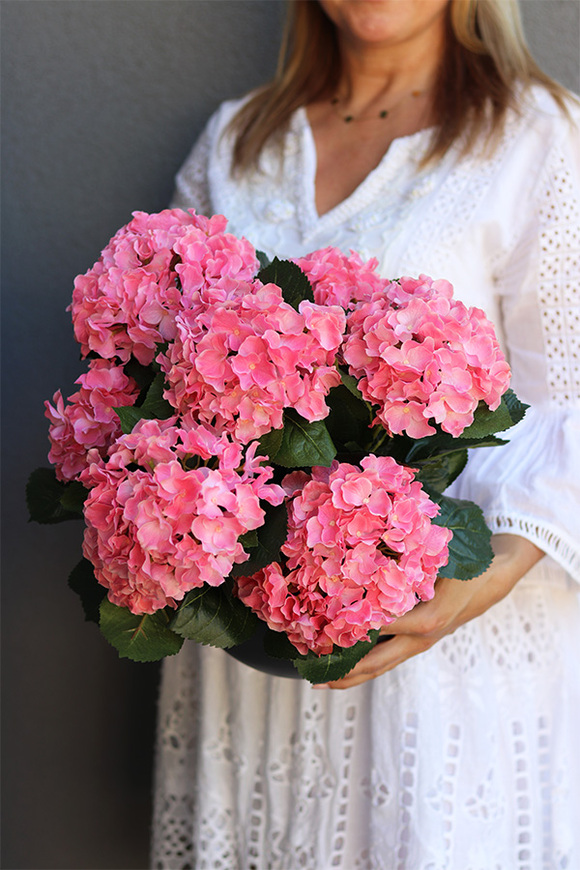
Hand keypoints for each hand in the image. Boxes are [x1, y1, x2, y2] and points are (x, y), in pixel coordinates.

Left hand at [321, 534, 543, 689]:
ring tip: (321, 680)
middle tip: (313, 675)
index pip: (380, 628)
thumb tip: (375, 540)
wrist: (493, 579)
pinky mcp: (418, 641)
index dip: (351, 629)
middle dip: (346, 669)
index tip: (322, 630)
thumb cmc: (465, 566)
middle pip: (378, 661)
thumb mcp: (442, 559)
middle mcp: (422, 638)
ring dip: (353, 673)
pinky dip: (366, 662)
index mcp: (428, 619)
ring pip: (383, 665)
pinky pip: (389, 657)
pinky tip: (346, 664)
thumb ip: (412, 557)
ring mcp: (420, 643)